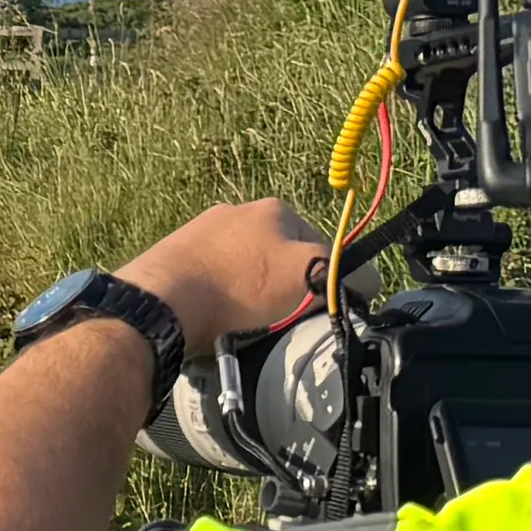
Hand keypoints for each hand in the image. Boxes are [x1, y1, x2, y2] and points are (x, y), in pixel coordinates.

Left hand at [118, 196, 336, 347]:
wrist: (162, 302)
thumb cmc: (239, 285)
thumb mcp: (308, 274)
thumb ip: (343, 273)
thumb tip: (368, 281)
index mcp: (273, 209)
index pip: (319, 242)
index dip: (325, 277)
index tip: (317, 306)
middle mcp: (235, 212)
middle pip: (279, 257)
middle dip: (284, 287)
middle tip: (280, 317)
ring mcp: (201, 233)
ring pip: (245, 270)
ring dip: (251, 296)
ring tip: (246, 322)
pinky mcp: (176, 259)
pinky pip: (213, 282)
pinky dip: (221, 300)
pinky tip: (217, 318)